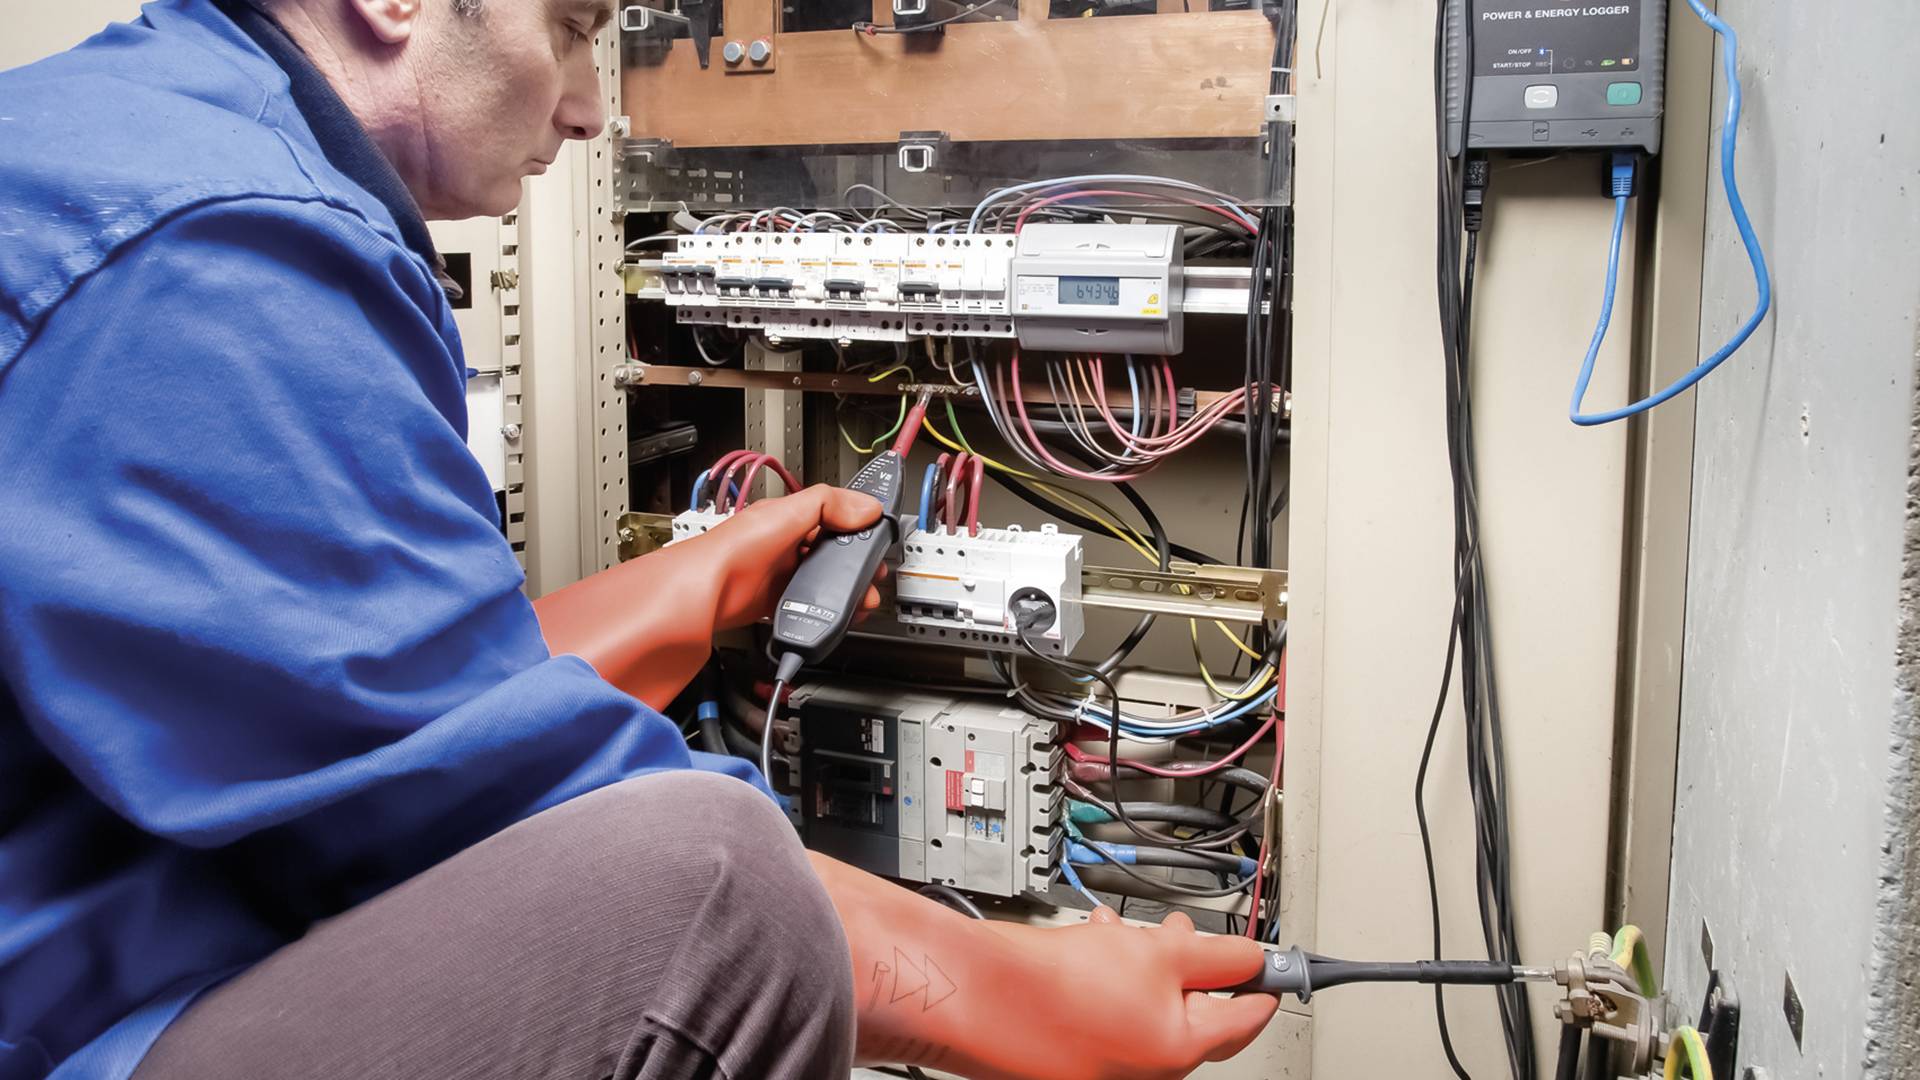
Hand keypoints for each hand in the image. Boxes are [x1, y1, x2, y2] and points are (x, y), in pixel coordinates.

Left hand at [688, 484, 885, 629]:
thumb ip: (828, 503)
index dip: (858, 527)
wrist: (707, 593)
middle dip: (858, 565)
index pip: (834, 517)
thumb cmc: (733, 549)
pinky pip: (811, 605)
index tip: (878, 538)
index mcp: (789, 518)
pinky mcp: (778, 601)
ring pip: (826, 582)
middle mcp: (787, 545)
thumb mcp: (787, 512)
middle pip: (834, 553)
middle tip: (873, 574)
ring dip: (847, 591)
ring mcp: (783, 574)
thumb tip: (866, 506)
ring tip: (861, 598)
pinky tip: (834, 613)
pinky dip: (827, 611)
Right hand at [999, 908, 1277, 1079]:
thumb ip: (1216, 956)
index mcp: (1179, 1051)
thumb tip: (1253, 959)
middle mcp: (1147, 1071)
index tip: (1275, 965)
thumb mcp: (1158, 952)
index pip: (1245, 1018)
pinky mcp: (1072, 1058)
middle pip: (1191, 1011)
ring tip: (1120, 933)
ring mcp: (1108, 1068)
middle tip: (1183, 932)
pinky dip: (1107, 981)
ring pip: (1145, 1007)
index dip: (1264, 980)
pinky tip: (1088, 948)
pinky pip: (1108, 1017)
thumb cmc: (1058, 983)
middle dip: (1188, 962)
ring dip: (1142, 964)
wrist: (979, 995)